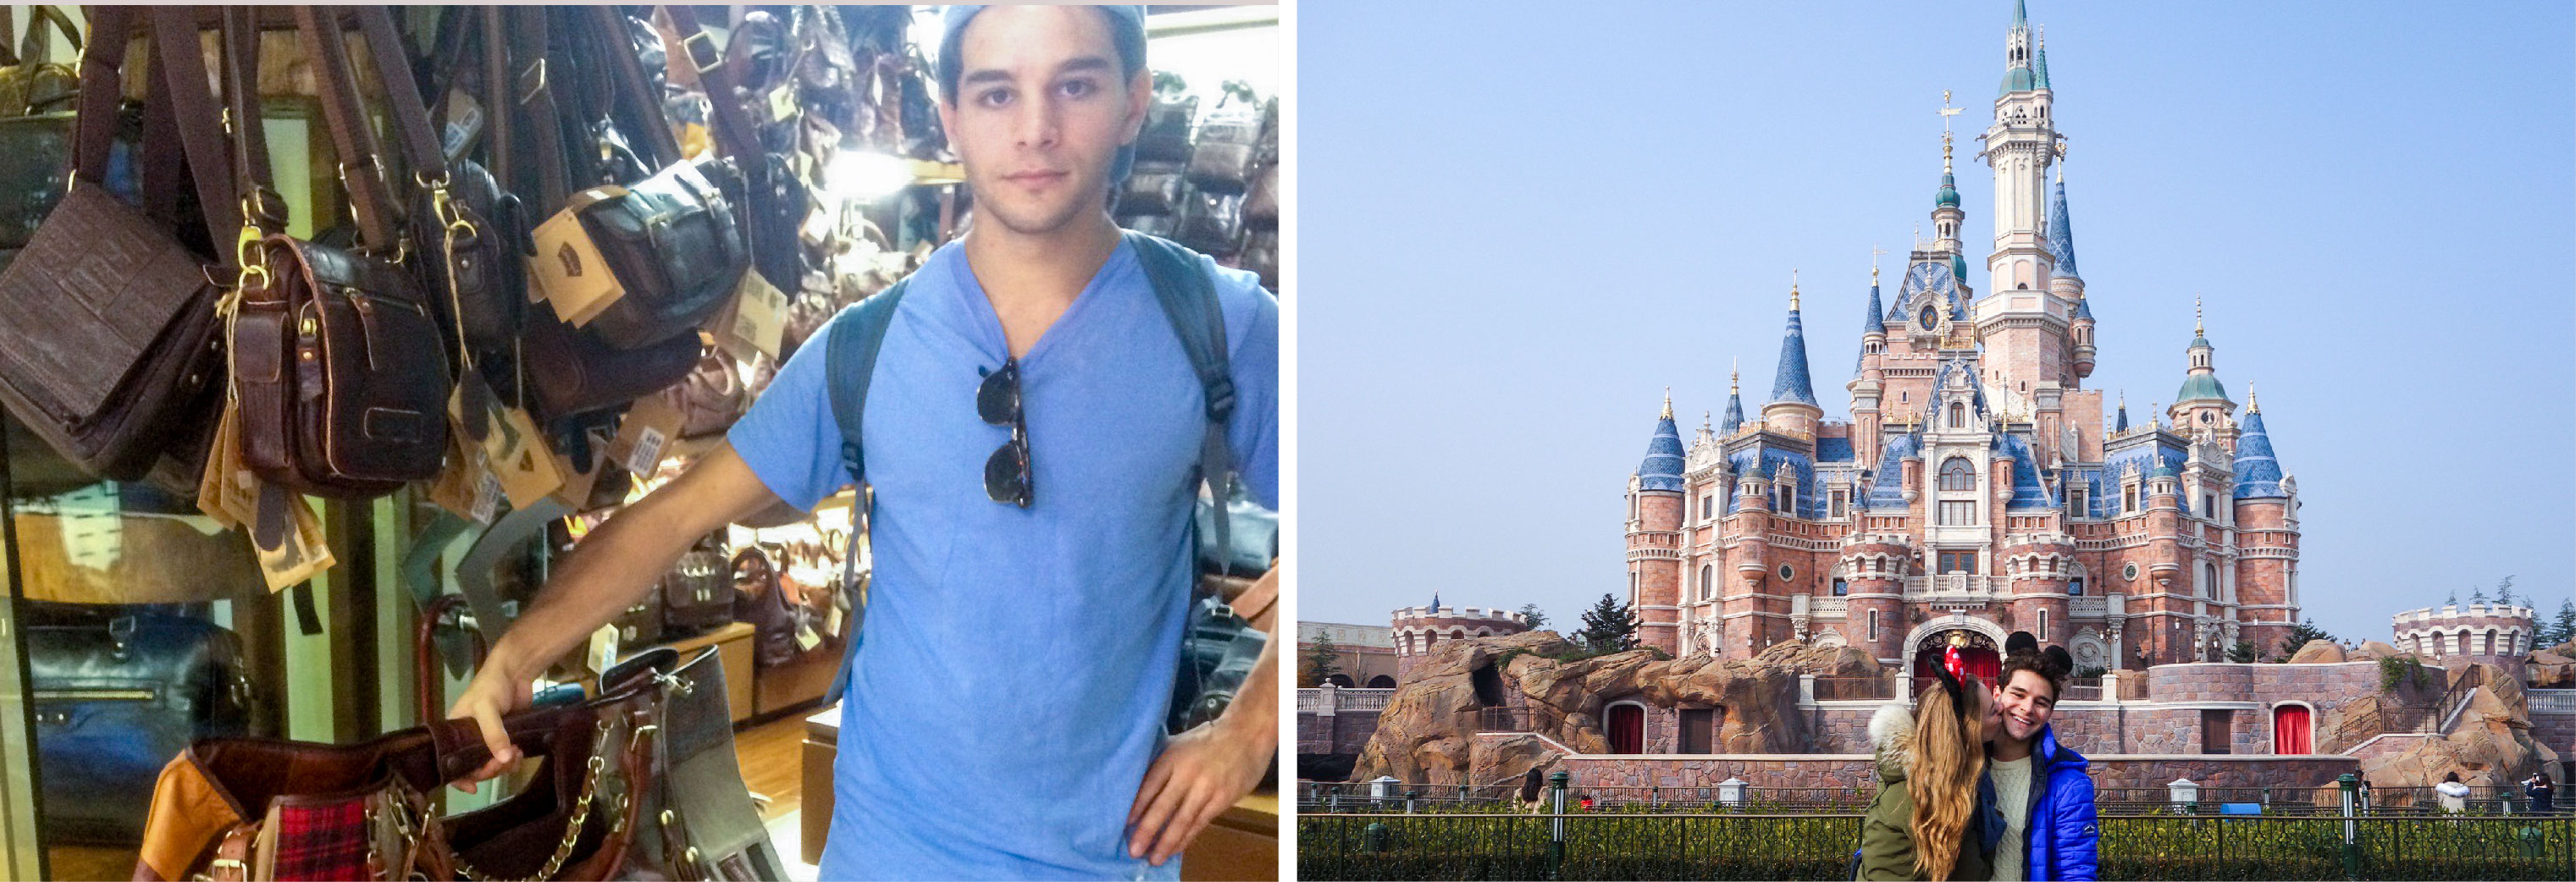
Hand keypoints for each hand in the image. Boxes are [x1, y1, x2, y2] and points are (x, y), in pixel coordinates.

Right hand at [444, 655, 533, 793]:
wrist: (516, 672)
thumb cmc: (492, 686)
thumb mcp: (487, 708)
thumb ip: (493, 733)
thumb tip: (502, 760)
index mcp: (455, 733)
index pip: (452, 763)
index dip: (460, 779)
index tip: (474, 788)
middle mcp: (468, 739)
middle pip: (475, 768)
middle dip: (489, 770)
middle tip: (503, 763)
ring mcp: (488, 740)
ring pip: (493, 766)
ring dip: (504, 766)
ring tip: (516, 753)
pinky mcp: (505, 738)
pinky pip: (507, 759)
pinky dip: (513, 760)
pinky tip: (520, 752)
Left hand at [1126, 716, 1271, 865]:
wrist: (1247, 735)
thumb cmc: (1207, 740)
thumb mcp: (1179, 744)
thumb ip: (1160, 763)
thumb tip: (1137, 786)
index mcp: (1172, 758)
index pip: (1149, 786)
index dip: (1136, 807)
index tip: (1125, 824)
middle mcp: (1187, 774)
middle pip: (1162, 807)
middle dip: (1146, 831)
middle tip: (1134, 850)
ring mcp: (1206, 788)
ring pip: (1182, 820)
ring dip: (1166, 842)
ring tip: (1154, 858)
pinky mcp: (1222, 799)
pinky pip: (1200, 823)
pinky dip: (1186, 838)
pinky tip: (1175, 849)